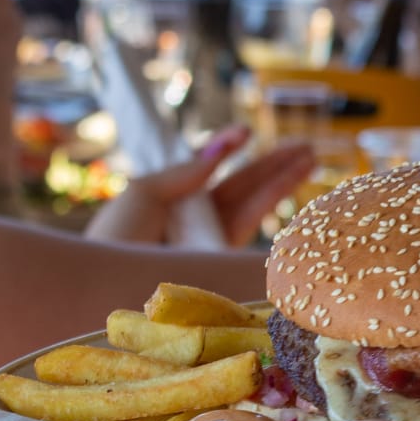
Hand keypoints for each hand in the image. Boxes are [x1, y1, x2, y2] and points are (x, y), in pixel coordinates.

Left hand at [84, 127, 314, 246]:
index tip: (244, 133)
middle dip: (270, 166)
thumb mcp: (141, 196)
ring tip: (310, 156)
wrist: (109, 287)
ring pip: (253, 204)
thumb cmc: (115, 241)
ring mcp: (211, 247)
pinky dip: (271, 204)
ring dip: (281, 178)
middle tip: (304, 148)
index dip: (226, 150)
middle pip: (240, 189)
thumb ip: (180, 175)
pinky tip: (294, 185)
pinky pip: (250, 227)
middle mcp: (195, 227)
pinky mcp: (222, 264)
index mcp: (172, 208)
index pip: (207, 174)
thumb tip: (214, 156)